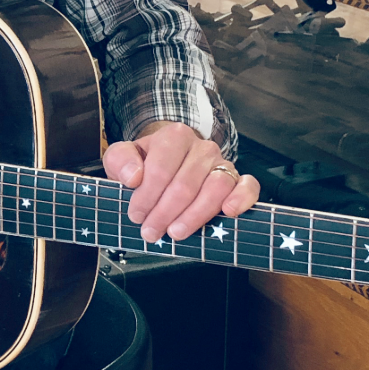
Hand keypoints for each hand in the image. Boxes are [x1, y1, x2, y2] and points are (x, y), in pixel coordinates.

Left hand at [103, 121, 259, 242]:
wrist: (170, 160)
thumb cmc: (146, 163)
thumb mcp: (124, 157)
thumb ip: (120, 160)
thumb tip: (133, 177)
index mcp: (174, 137)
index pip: (161, 169)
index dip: (146, 197)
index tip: (136, 216)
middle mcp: (202, 147)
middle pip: (185, 184)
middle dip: (165, 213)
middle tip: (151, 232)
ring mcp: (223, 163)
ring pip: (215, 188)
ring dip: (195, 215)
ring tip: (176, 232)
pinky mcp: (238, 179)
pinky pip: (248, 187)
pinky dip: (241, 199)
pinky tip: (229, 212)